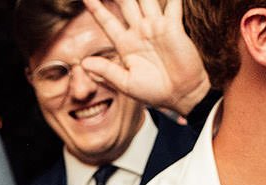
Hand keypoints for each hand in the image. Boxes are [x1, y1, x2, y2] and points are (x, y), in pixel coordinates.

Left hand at [80, 0, 209, 117]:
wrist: (180, 94)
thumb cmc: (153, 91)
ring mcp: (156, 27)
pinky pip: (172, 6)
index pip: (107, 21)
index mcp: (125, 44)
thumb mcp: (126, 83)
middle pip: (125, 3)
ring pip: (146, 0)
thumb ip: (107, 72)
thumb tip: (84, 64)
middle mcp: (139, 31)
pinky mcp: (173, 27)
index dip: (96, 8)